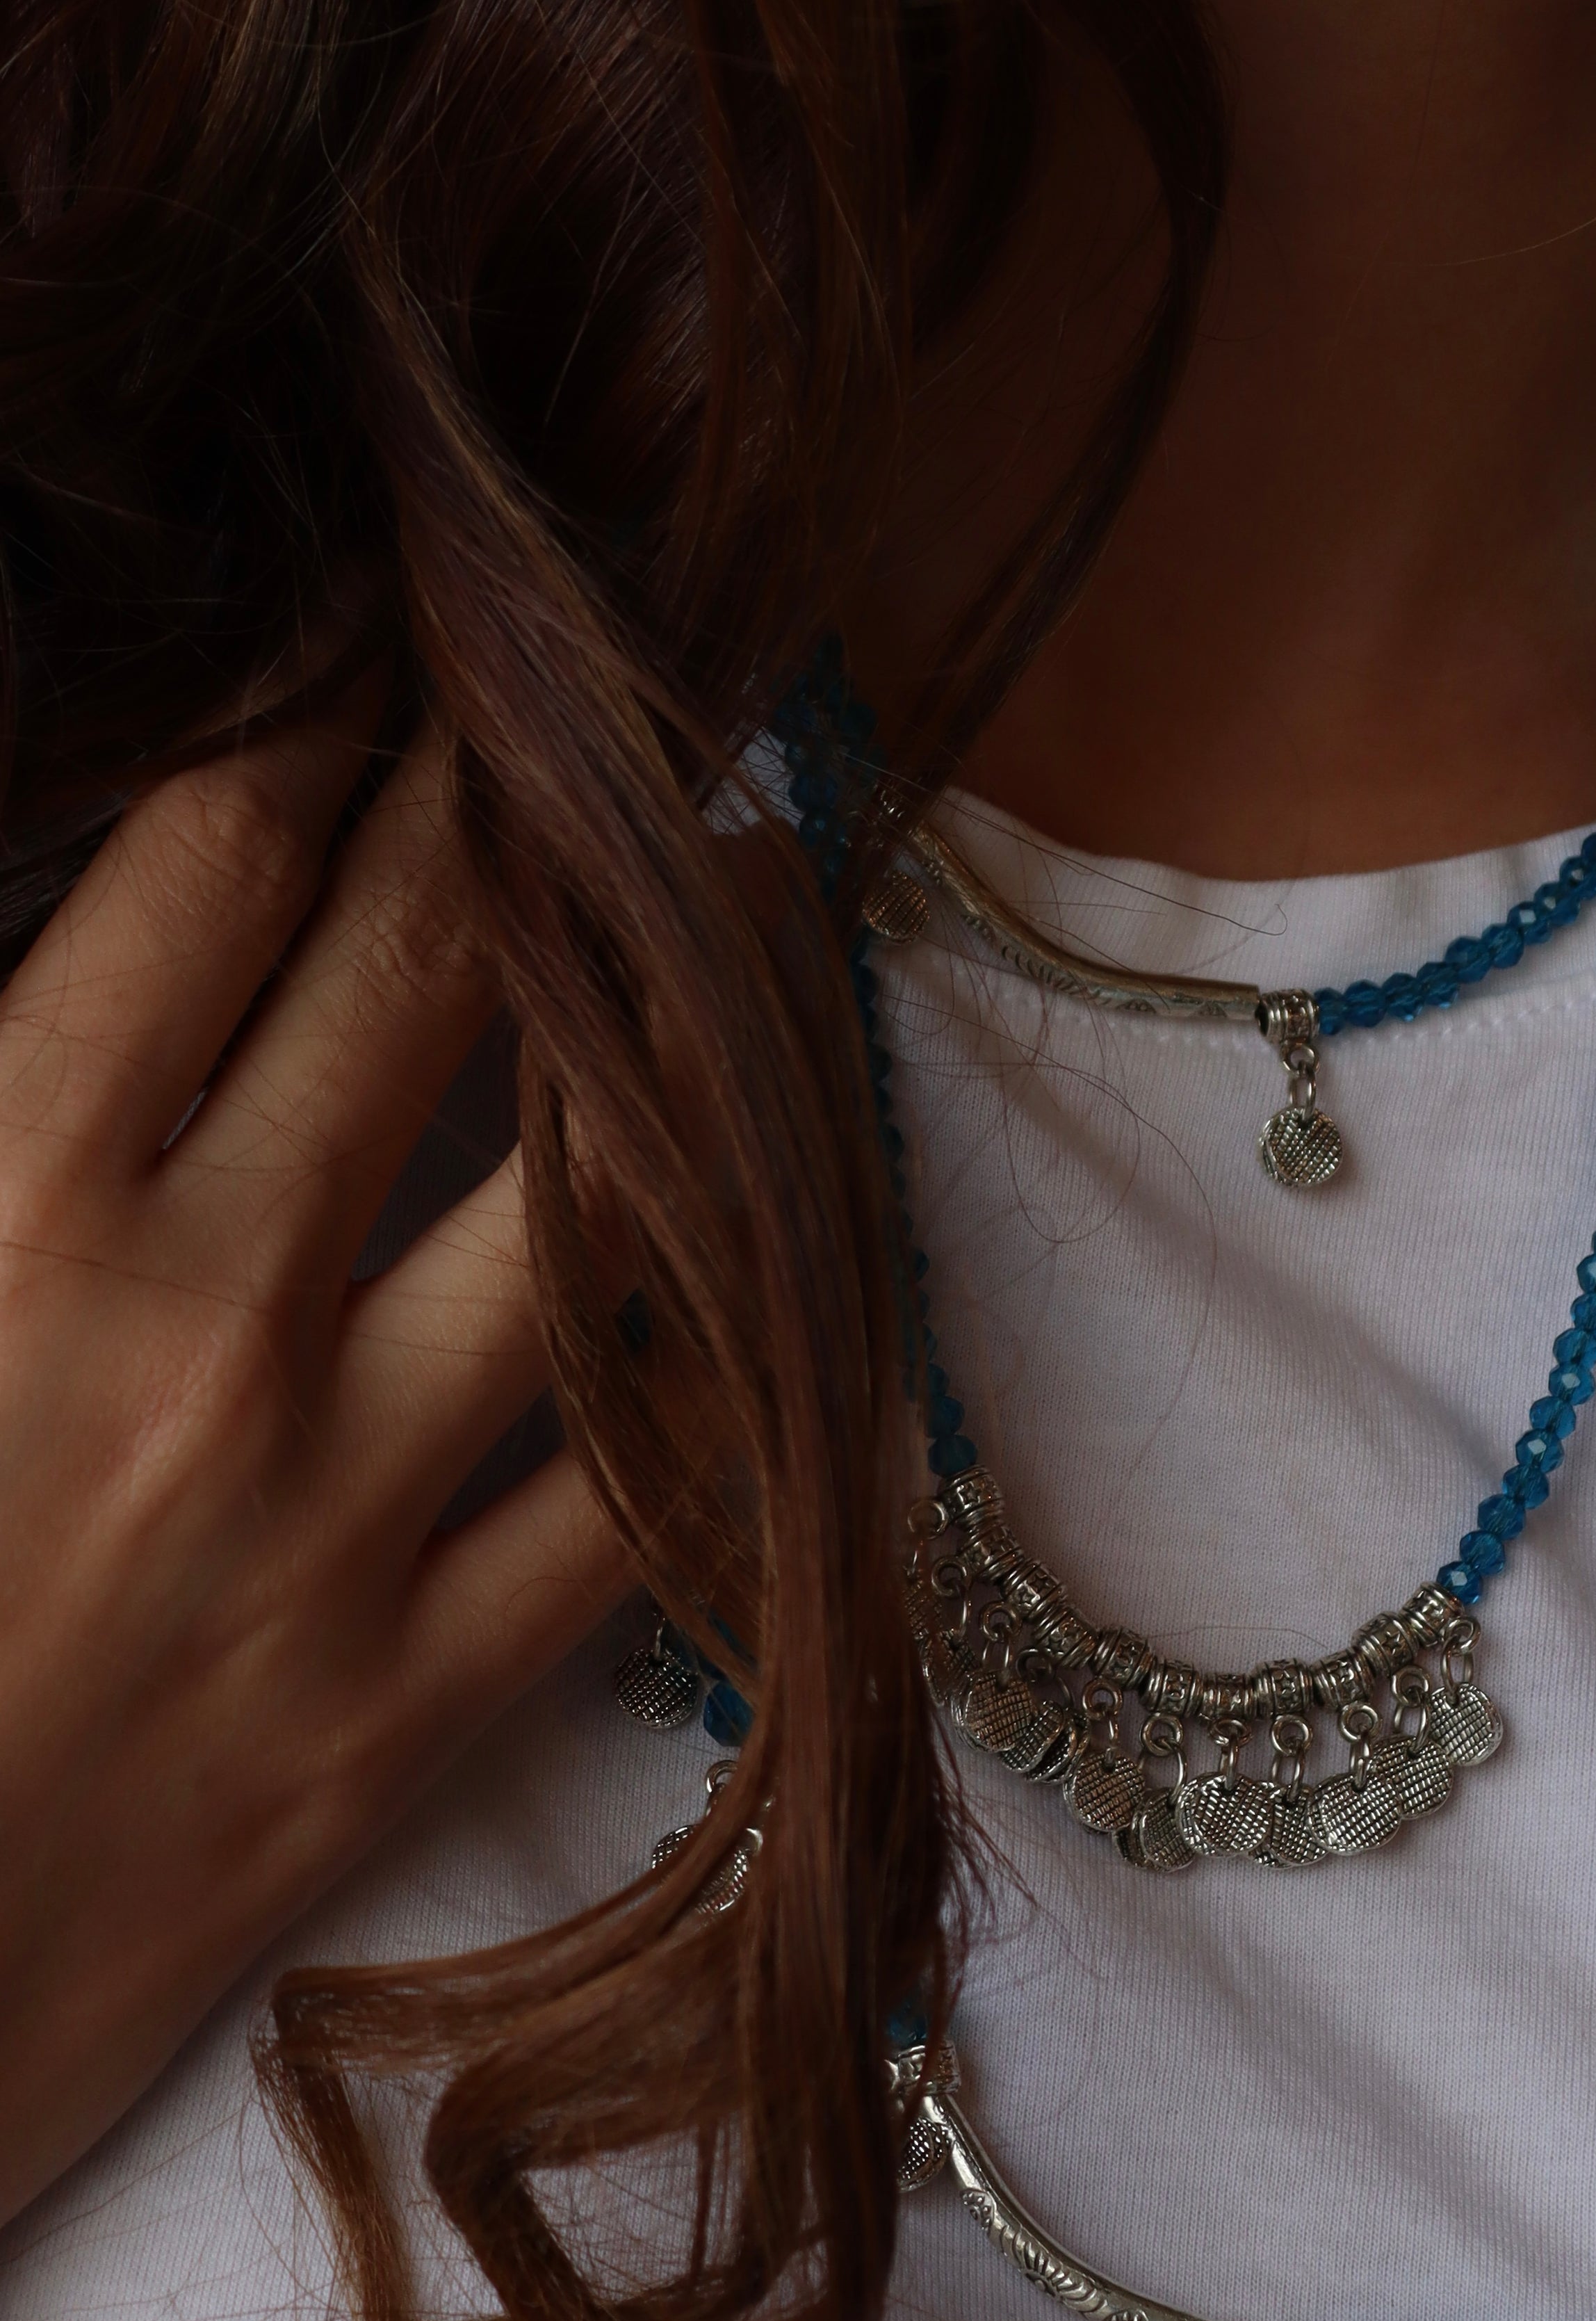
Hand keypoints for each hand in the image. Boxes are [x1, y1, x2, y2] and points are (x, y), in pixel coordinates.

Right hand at [0, 697, 629, 2226]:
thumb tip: (70, 957)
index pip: (230, 853)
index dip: (345, 691)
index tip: (417, 609)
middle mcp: (197, 1329)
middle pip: (432, 966)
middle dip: (526, 787)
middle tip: (619, 672)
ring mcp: (332, 1525)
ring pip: (601, 1197)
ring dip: (688, 1013)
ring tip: (751, 879)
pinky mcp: (405, 1711)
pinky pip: (646, 1499)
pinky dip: (739, 1360)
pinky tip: (799, 1229)